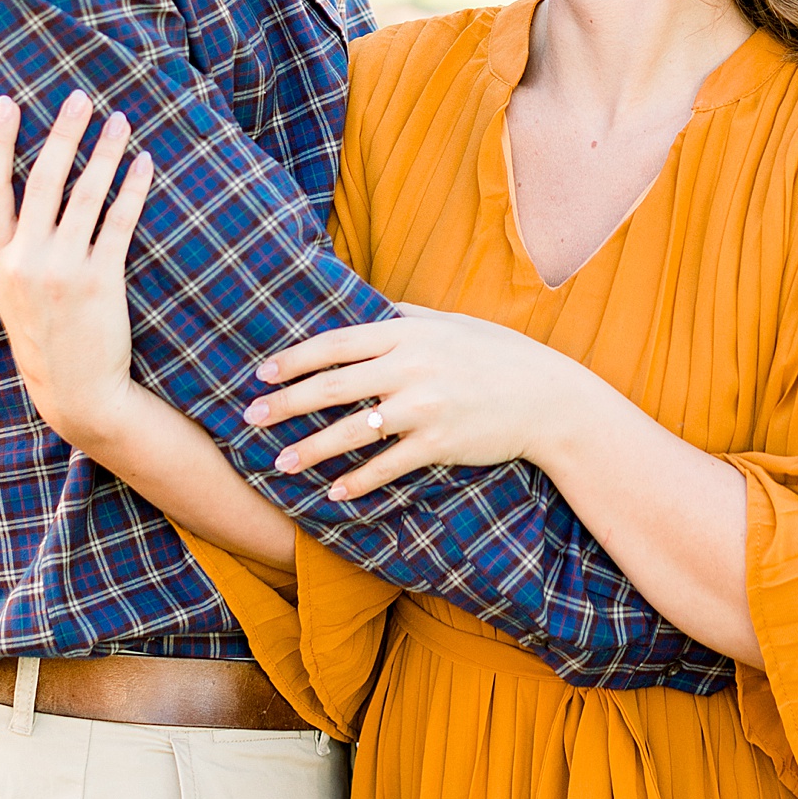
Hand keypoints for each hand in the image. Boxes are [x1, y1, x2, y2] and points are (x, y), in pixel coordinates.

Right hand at [0, 91, 152, 448]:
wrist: (77, 394)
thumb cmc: (47, 339)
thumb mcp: (13, 294)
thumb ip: (14, 248)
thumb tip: (26, 196)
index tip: (5, 103)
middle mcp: (26, 260)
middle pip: (43, 179)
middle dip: (62, 132)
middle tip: (78, 96)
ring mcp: (63, 269)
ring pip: (85, 193)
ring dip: (104, 150)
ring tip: (119, 119)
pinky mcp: (101, 280)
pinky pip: (120, 221)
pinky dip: (133, 187)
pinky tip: (144, 163)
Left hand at [245, 308, 602, 498]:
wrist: (547, 398)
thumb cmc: (498, 356)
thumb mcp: (451, 323)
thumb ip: (406, 316)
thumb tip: (369, 306)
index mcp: (408, 333)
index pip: (336, 343)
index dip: (294, 358)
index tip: (261, 373)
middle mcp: (411, 368)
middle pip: (332, 386)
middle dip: (286, 403)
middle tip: (250, 417)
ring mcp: (425, 407)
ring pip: (352, 431)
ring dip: (310, 449)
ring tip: (279, 462)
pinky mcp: (439, 444)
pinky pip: (387, 466)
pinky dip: (357, 482)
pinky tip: (333, 493)